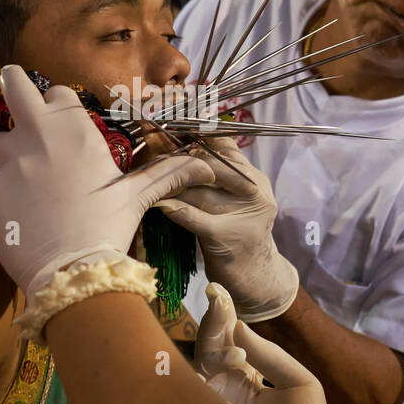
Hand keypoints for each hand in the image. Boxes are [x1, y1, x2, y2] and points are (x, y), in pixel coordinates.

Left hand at [0, 65, 214, 297]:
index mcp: (75, 131)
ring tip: (31, 181)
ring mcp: (9, 164)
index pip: (57, 94)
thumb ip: (166, 174)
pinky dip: (6, 193)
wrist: (72, 274)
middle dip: (12, 83)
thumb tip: (205, 166)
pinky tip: (26, 215)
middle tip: (10, 82)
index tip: (59, 116)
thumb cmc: (108, 229)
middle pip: (13, 87)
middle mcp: (38, 138)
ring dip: (11, 153)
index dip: (57, 104)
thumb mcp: (136, 197)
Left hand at [154, 137, 297, 321]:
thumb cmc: (235, 233)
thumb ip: (216, 173)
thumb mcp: (233, 199)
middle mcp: (254, 193)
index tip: (169, 126)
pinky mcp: (225, 238)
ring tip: (148, 176)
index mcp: (255, 179)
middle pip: (210, 165)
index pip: (225, 146)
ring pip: (197, 189)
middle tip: (153, 151)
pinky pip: (191, 215)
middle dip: (179, 158)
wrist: (255, 277)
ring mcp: (242, 216)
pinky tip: (158, 204)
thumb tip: (182, 141)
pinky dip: (172, 208)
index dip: (196, 134)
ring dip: (169, 183)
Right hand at [194, 282, 360, 403]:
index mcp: (244, 377)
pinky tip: (235, 359)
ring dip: (211, 336)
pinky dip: (212, 369)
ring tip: (224, 314)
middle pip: (209, 346)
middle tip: (217, 294)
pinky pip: (197, 389)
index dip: (223, 315)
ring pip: (199, 362)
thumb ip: (271, 354)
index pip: (227, 340)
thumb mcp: (299, 382)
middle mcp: (224, 388)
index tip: (220, 290)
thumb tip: (240, 326)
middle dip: (212, 319)